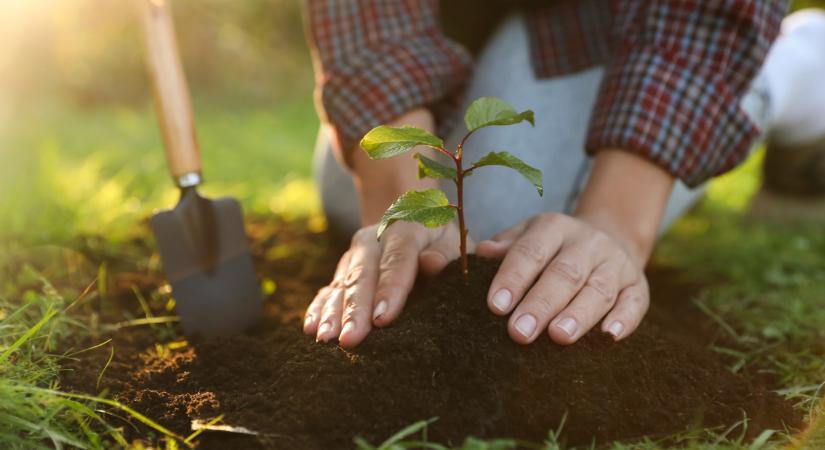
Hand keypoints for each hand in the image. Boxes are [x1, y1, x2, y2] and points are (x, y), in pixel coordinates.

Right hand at [303, 221, 470, 347]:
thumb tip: (432, 263)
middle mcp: (374, 238)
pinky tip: (311, 329)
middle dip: (355, 309)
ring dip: (333, 313)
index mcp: (406, 227)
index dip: (390, 289)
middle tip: (351, 339)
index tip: (383, 319)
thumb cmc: (440, 242)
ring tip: (327, 339)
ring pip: (342, 284)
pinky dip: (318, 309)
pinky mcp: (343, 270)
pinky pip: (328, 290)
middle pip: (363, 274)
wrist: (412, 219)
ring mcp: (354, 255)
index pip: (398, 258)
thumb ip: (446, 254)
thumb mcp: (453, 241)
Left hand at [476, 212, 648, 344]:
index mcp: (555, 228)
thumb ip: (506, 245)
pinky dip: (624, 319)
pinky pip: (634, 302)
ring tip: (559, 336)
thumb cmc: (553, 247)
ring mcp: (616, 264)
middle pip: (565, 273)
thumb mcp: (528, 235)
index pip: (531, 251)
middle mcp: (588, 243)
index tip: (496, 306)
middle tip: (520, 332)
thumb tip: (481, 253)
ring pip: (599, 289)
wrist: (610, 236)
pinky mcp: (638, 286)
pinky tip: (610, 336)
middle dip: (541, 304)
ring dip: (579, 314)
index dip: (513, 278)